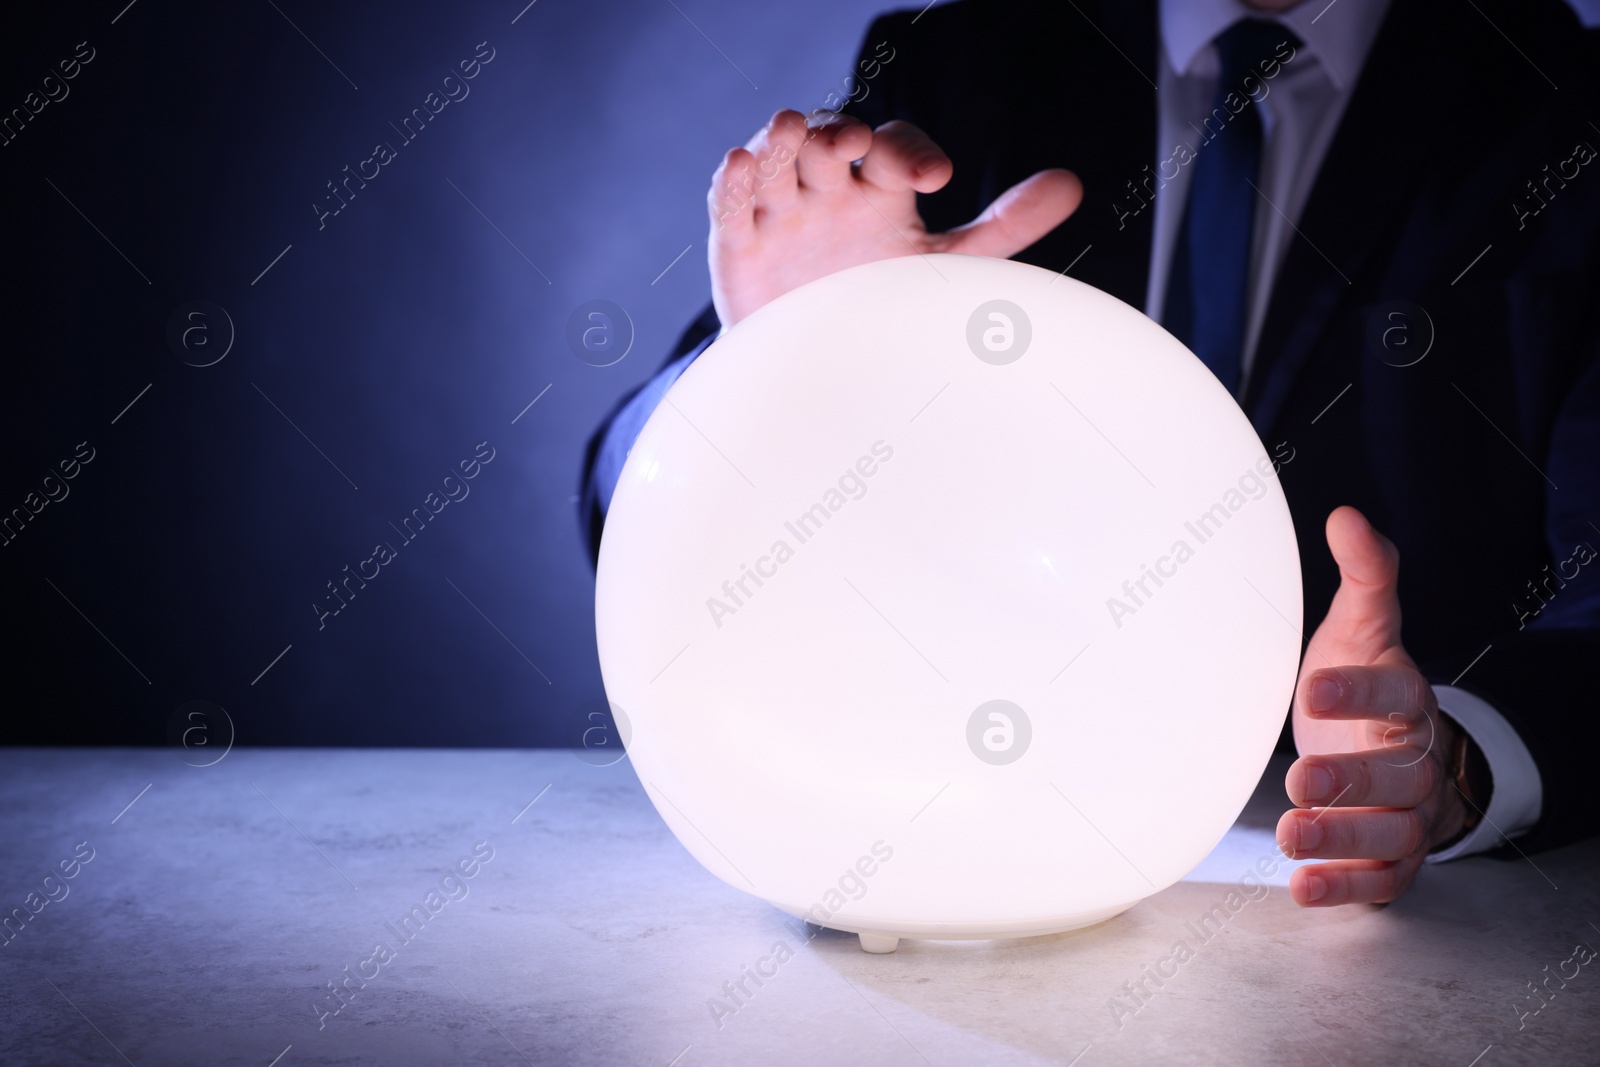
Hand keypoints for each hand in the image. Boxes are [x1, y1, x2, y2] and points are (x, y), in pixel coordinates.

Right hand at [707, 109, 1082, 326]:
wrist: (821, 372)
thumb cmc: (881, 306)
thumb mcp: (944, 266)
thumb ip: (1002, 228)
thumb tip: (1072, 185)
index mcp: (881, 191)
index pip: (895, 147)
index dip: (911, 151)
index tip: (936, 180)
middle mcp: (831, 191)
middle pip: (830, 140)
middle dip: (839, 136)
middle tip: (853, 144)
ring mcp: (782, 213)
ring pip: (778, 159)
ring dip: (782, 141)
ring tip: (791, 131)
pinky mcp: (739, 244)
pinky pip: (730, 204)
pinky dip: (732, 181)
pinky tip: (741, 162)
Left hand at [1275, 506, 1473, 905]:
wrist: (1393, 747)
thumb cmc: (1365, 684)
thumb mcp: (1360, 630)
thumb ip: (1363, 579)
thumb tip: (1346, 516)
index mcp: (1407, 698)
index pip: (1393, 693)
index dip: (1355, 692)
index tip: (1310, 687)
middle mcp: (1415, 760)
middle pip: (1397, 775)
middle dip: (1352, 780)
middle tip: (1301, 779)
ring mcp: (1408, 814)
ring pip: (1391, 833)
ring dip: (1343, 838)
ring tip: (1291, 836)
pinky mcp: (1392, 859)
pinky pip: (1380, 880)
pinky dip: (1345, 887)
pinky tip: (1302, 886)